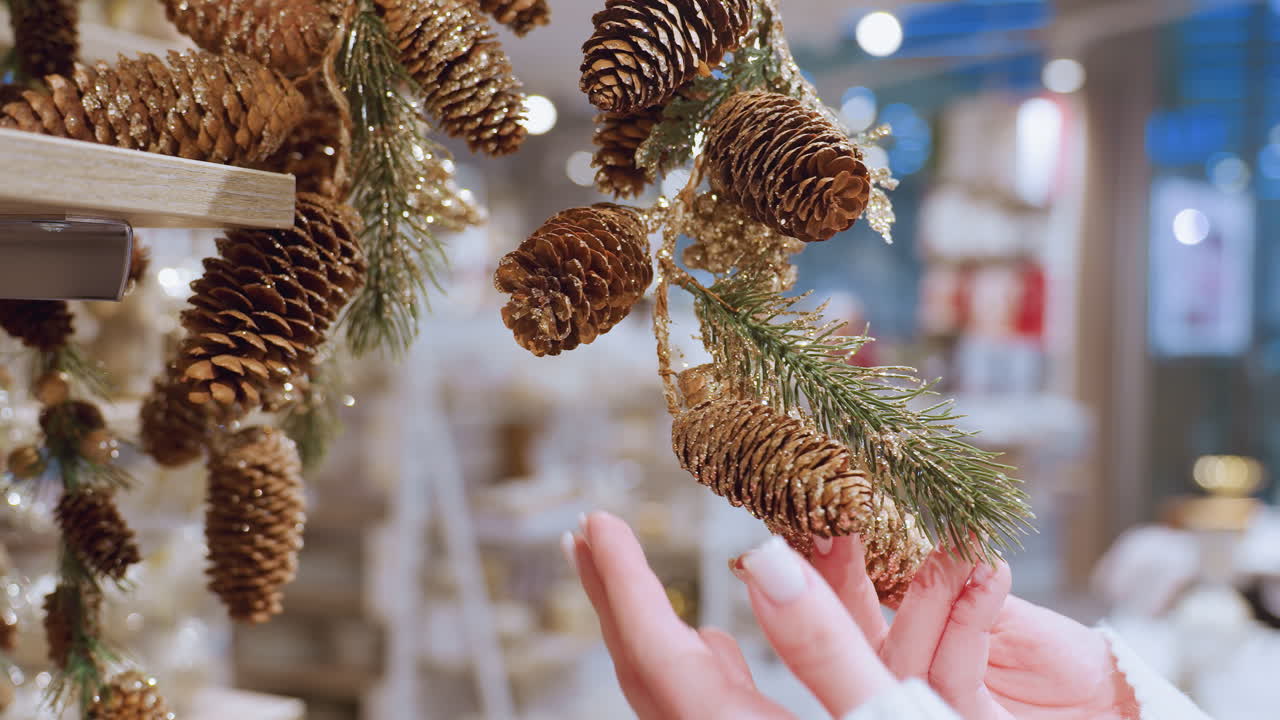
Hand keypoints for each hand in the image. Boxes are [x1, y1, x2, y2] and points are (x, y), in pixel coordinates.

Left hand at [564, 511, 898, 718]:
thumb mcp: (893, 717)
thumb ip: (829, 646)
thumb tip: (764, 561)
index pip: (657, 662)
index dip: (623, 587)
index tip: (594, 522)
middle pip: (647, 678)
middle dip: (616, 600)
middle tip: (584, 537)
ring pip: (676, 697)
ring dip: (651, 631)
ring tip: (628, 580)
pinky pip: (711, 716)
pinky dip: (699, 671)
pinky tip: (715, 647)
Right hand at [810, 536, 1140, 719]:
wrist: (1115, 704)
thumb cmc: (1058, 666)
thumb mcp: (994, 611)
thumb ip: (944, 587)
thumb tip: (891, 532)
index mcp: (905, 655)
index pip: (851, 614)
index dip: (829, 570)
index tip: (826, 518)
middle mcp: (905, 688)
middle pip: (852, 641)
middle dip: (840, 579)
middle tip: (842, 524)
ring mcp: (931, 710)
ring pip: (900, 658)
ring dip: (927, 591)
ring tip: (960, 548)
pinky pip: (951, 675)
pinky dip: (966, 616)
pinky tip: (985, 573)